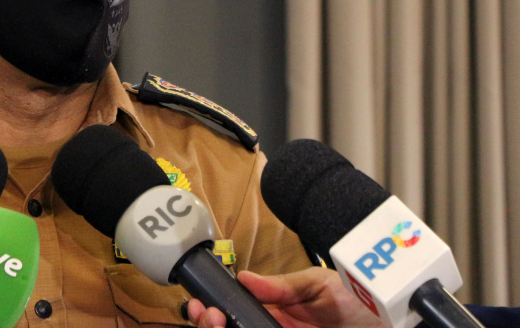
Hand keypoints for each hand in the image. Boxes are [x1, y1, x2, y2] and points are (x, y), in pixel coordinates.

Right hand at [186, 267, 384, 327]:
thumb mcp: (321, 286)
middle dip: (212, 325)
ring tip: (217, 323)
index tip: (202, 307)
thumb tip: (245, 279)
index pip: (236, 313)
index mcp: (279, 313)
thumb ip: (283, 286)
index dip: (214, 312)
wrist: (400, 321)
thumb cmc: (367, 303)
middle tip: (208, 317)